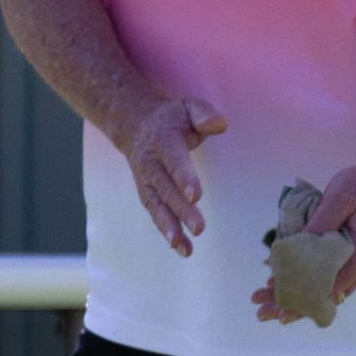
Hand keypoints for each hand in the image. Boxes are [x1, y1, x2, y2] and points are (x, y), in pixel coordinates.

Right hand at [123, 95, 226, 254]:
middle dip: (182, 210)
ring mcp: (146, 181)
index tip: (195, 195)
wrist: (134, 125)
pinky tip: (183, 248)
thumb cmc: (171, 118)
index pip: (174, 160)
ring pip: (157, 206)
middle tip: (199, 227)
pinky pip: (156, 214)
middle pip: (166, 189)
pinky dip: (167, 232)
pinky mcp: (147, 194)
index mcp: (163, 141)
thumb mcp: (188, 107)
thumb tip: (221, 125)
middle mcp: (151, 164)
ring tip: (185, 248)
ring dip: (170, 228)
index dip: (183, 177)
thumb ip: (204, 115)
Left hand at [252, 156, 355, 319]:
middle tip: (262, 312)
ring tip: (265, 301)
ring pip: (327, 291)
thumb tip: (295, 249)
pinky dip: (309, 285)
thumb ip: (320, 224)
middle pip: (326, 296)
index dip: (304, 302)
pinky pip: (331, 280)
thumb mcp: (340, 197)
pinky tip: (285, 286)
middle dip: (294, 306)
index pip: (330, 287)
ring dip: (298, 297)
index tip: (281, 312)